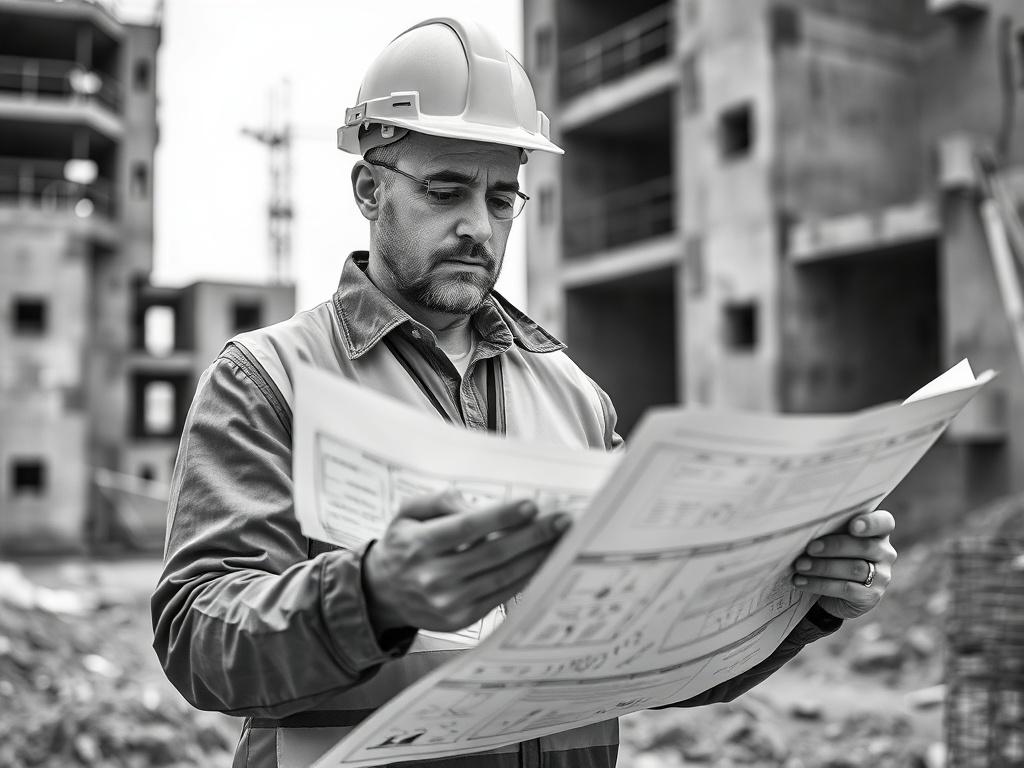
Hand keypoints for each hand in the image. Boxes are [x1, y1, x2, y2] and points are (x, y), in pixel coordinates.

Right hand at [363, 490, 571, 633]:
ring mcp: (449, 601)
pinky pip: (502, 595)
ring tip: (561, 540)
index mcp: (419, 544)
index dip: (501, 517)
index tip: (530, 505)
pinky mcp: (462, 618)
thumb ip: (438, 501)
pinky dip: (525, 577)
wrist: (383, 593)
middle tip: (562, 520)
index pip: (466, 528)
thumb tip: (474, 504)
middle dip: (532, 535)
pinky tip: (543, 562)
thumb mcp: (407, 513)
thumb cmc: (403, 545)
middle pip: (493, 553)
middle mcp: (434, 575)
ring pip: (502, 576)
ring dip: (537, 557)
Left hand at [791, 509, 896, 620]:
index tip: (852, 526)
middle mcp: (885, 553)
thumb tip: (804, 523)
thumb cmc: (830, 554)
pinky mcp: (871, 596)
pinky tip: (801, 581)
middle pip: (865, 546)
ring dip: (823, 567)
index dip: (871, 523)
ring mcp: (881, 576)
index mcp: (877, 532)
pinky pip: (846, 589)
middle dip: (834, 547)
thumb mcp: (831, 538)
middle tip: (810, 548)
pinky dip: (820, 584)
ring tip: (800, 566)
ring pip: (855, 568)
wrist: (831, 592)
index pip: (884, 522)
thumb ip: (829, 528)